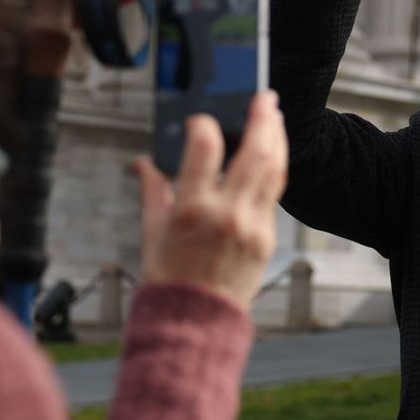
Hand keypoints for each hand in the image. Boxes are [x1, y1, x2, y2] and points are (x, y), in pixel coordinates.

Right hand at [132, 91, 287, 309]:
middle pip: (255, 152)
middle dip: (263, 118)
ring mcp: (252, 226)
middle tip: (265, 98)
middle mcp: (227, 214)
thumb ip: (153, 190)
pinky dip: (273, 169)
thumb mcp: (152, 232)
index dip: (203, 125)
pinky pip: (273, 194)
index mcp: (192, 209)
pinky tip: (270, 156)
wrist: (195, 322)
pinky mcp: (267, 238)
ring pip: (274, 170)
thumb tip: (143, 162)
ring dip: (277, 138)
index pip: (205, 147)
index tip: (202, 119)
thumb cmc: (168, 278)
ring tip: (274, 118)